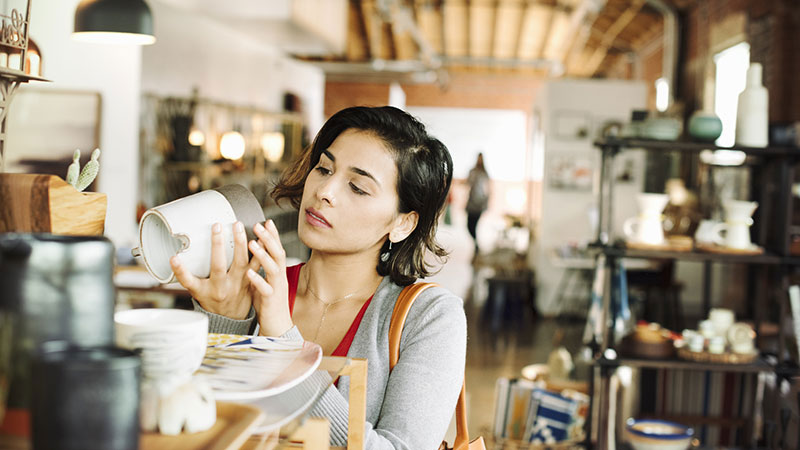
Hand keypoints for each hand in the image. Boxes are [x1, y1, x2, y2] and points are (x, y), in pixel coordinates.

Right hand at [170, 221, 255, 318]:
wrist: (232, 317)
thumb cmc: (212, 300)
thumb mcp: (196, 291)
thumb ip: (186, 275)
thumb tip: (173, 258)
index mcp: (206, 291)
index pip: (189, 280)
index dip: (181, 270)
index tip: (174, 258)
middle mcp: (223, 287)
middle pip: (219, 266)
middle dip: (217, 245)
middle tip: (216, 226)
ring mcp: (239, 284)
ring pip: (241, 263)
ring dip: (241, 244)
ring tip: (238, 226)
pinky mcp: (252, 279)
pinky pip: (257, 264)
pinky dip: (260, 250)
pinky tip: (262, 236)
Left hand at [246, 220, 292, 335]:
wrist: (278, 328)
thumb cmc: (269, 305)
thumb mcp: (266, 283)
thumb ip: (261, 269)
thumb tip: (252, 255)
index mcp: (277, 273)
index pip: (277, 249)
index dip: (273, 235)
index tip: (267, 221)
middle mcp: (279, 278)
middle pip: (278, 254)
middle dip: (269, 238)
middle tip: (258, 225)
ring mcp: (276, 288)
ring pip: (273, 268)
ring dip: (263, 255)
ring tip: (252, 243)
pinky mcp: (271, 301)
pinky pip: (265, 289)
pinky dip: (258, 280)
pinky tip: (250, 273)